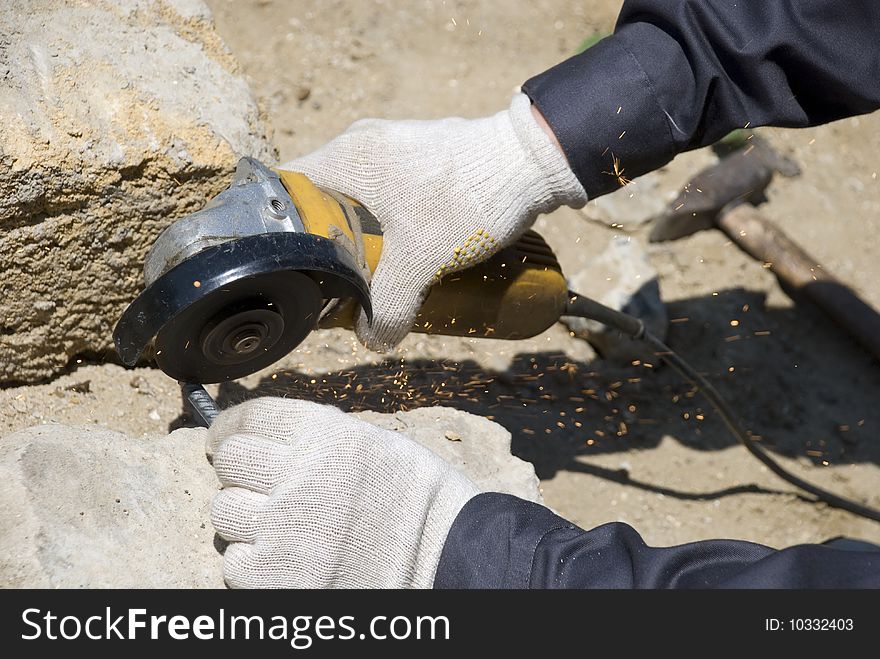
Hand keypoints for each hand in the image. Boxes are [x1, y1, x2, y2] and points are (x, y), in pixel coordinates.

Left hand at [207, 398, 479, 588]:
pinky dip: (254, 560)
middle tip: (260, 480)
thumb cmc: (416, 499)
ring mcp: (283, 533)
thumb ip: (315, 435)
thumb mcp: (373, 443)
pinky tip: (287, 556)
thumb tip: (261, 432)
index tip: (225, 435)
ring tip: (282, 522)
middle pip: (230, 460)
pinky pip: (235, 561)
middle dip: (240, 468)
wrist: (446, 560)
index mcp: (326, 437)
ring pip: (225, 510)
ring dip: (246, 515)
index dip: (231, 426)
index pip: (250, 418)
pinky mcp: (274, 580)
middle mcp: (299, 479)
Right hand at [285, 93, 585, 350]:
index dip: (286, 232)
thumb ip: (390, 305)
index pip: (288, 191)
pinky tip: (413, 244)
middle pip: (325, 197)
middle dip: (332, 240)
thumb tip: (375, 339)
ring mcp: (394, 142)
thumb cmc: (468, 198)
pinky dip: (393, 217)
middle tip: (341, 276)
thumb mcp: (422, 261)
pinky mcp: (423, 151)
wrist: (533, 159)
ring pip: (361, 193)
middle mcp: (362, 141)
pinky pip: (391, 186)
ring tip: (379, 268)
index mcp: (345, 157)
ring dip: (366, 230)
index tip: (298, 266)